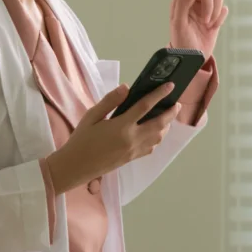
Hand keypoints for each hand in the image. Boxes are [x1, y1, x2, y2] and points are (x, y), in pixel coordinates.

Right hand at [45, 83, 180, 193]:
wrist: (76, 167)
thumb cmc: (81, 139)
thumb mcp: (91, 116)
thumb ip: (110, 101)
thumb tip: (126, 87)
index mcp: (121, 126)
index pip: (145, 106)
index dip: (159, 94)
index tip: (170, 85)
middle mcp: (132, 139)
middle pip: (159, 124)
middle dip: (171, 113)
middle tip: (176, 103)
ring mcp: (134, 150)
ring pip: (158, 137)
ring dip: (166, 126)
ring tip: (167, 116)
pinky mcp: (132, 158)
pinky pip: (151, 148)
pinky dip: (157, 138)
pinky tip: (154, 132)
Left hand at [169, 0, 228, 59]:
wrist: (192, 59)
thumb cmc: (181, 42)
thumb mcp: (178, 24)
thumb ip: (182, 4)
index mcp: (181, 1)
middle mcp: (193, 2)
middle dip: (209, 2)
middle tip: (205, 18)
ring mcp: (205, 9)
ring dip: (215, 10)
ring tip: (208, 24)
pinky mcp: (215, 17)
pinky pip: (224, 8)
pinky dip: (221, 17)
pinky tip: (213, 27)